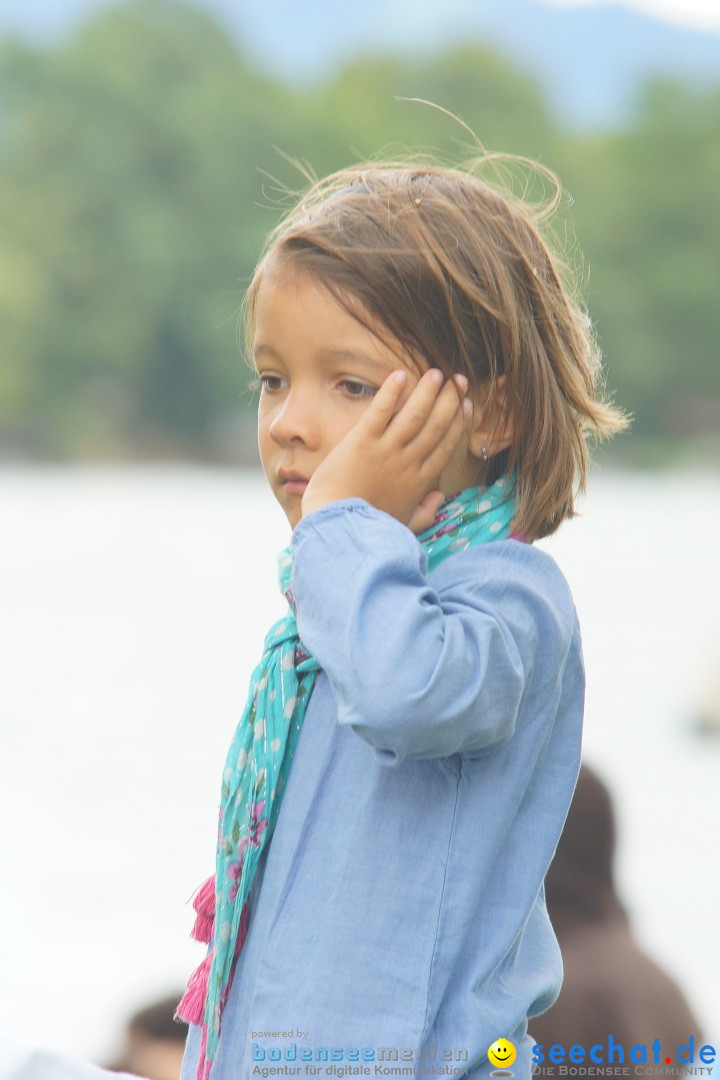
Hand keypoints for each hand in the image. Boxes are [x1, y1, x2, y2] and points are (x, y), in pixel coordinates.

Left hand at [300, 368, 472, 533]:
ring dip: (427, 391)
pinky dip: (391, 392)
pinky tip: (400, 374)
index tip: (466, 404)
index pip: (444, 445)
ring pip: (414, 415)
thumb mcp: (403, 525)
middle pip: (435, 425)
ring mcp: (386, 450)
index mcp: (419, 481)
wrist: (338, 526)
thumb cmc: (368, 529)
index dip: (458, 422)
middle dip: (450, 400)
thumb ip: (425, 513)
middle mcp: (408, 462)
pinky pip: (381, 411)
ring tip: (437, 372)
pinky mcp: (361, 441)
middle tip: (459, 379)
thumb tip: (439, 497)